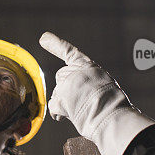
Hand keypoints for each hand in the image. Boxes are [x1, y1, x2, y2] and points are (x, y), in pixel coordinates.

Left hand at [39, 32, 154, 154]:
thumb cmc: (111, 105)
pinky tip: (69, 116)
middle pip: (61, 78)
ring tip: (83, 109)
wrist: (110, 116)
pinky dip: (59, 113)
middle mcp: (76, 72)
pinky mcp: (60, 97)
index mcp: (89, 67)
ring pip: (57, 93)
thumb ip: (84, 83)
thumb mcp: (101, 85)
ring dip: (66, 103)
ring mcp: (67, 84)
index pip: (69, 52)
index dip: (55, 44)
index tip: (44, 38)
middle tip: (82, 101)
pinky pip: (53, 106)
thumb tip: (67, 96)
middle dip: (67, 90)